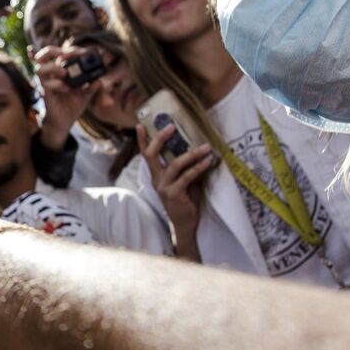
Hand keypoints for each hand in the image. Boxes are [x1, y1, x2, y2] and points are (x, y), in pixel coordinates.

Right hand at [30, 43, 95, 149]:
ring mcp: (46, 83)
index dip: (72, 50)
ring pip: (39, 67)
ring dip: (52, 66)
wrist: (65, 122)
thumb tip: (101, 78)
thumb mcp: (86, 94)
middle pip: (43, 55)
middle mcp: (51, 75)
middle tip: (67, 53)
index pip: (61, 53)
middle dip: (54, 50)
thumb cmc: (72, 106)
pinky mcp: (45, 93)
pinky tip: (66, 88)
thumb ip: (92, 85)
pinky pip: (46, 84)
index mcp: (60, 71)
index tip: (85, 52)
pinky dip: (56, 84)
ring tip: (64, 72)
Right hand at [138, 124, 214, 261]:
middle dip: (160, 139)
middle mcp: (156, 179)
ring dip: (192, 154)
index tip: (140, 125)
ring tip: (206, 147)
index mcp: (156, 175)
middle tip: (171, 127)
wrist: (185, 224)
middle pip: (152, 155)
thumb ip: (185, 167)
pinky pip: (187, 177)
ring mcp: (164, 187)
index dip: (142, 140)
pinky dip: (199, 167)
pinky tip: (208, 161)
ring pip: (175, 164)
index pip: (146, 155)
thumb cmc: (185, 200)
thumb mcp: (183, 181)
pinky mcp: (174, 194)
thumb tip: (198, 147)